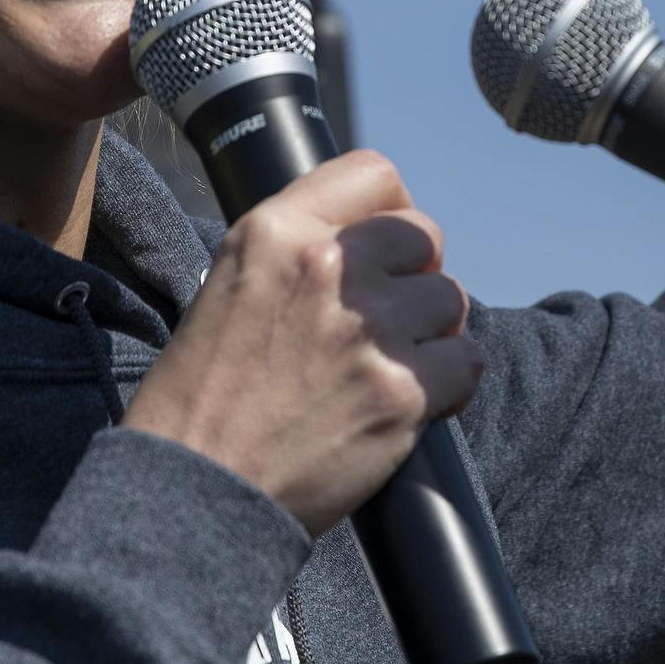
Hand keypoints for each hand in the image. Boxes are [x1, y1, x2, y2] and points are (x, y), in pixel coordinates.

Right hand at [127, 151, 482, 535]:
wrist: (198, 489)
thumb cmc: (202, 399)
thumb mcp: (228, 286)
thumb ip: (294, 251)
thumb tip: (363, 244)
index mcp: (275, 232)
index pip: (374, 174)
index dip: (390, 210)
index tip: (387, 246)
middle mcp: (327, 269)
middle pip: (424, 236)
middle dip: (414, 275)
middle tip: (386, 319)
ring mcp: (370, 330)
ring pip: (450, 300)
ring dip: (431, 333)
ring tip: (386, 368)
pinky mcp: (401, 393)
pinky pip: (466, 362)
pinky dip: (448, 384)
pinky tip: (407, 402)